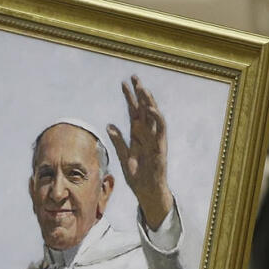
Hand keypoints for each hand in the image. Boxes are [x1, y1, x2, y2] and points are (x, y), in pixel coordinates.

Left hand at [108, 75, 173, 229]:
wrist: (147, 192)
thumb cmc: (137, 175)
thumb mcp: (123, 157)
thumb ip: (117, 141)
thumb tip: (108, 125)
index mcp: (138, 135)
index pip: (134, 111)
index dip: (129, 97)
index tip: (124, 83)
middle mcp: (147, 134)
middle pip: (143, 109)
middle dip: (140, 93)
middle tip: (134, 77)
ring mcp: (154, 139)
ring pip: (153, 115)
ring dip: (148, 101)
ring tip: (142, 88)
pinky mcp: (160, 147)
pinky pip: (159, 129)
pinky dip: (155, 118)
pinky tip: (148, 108)